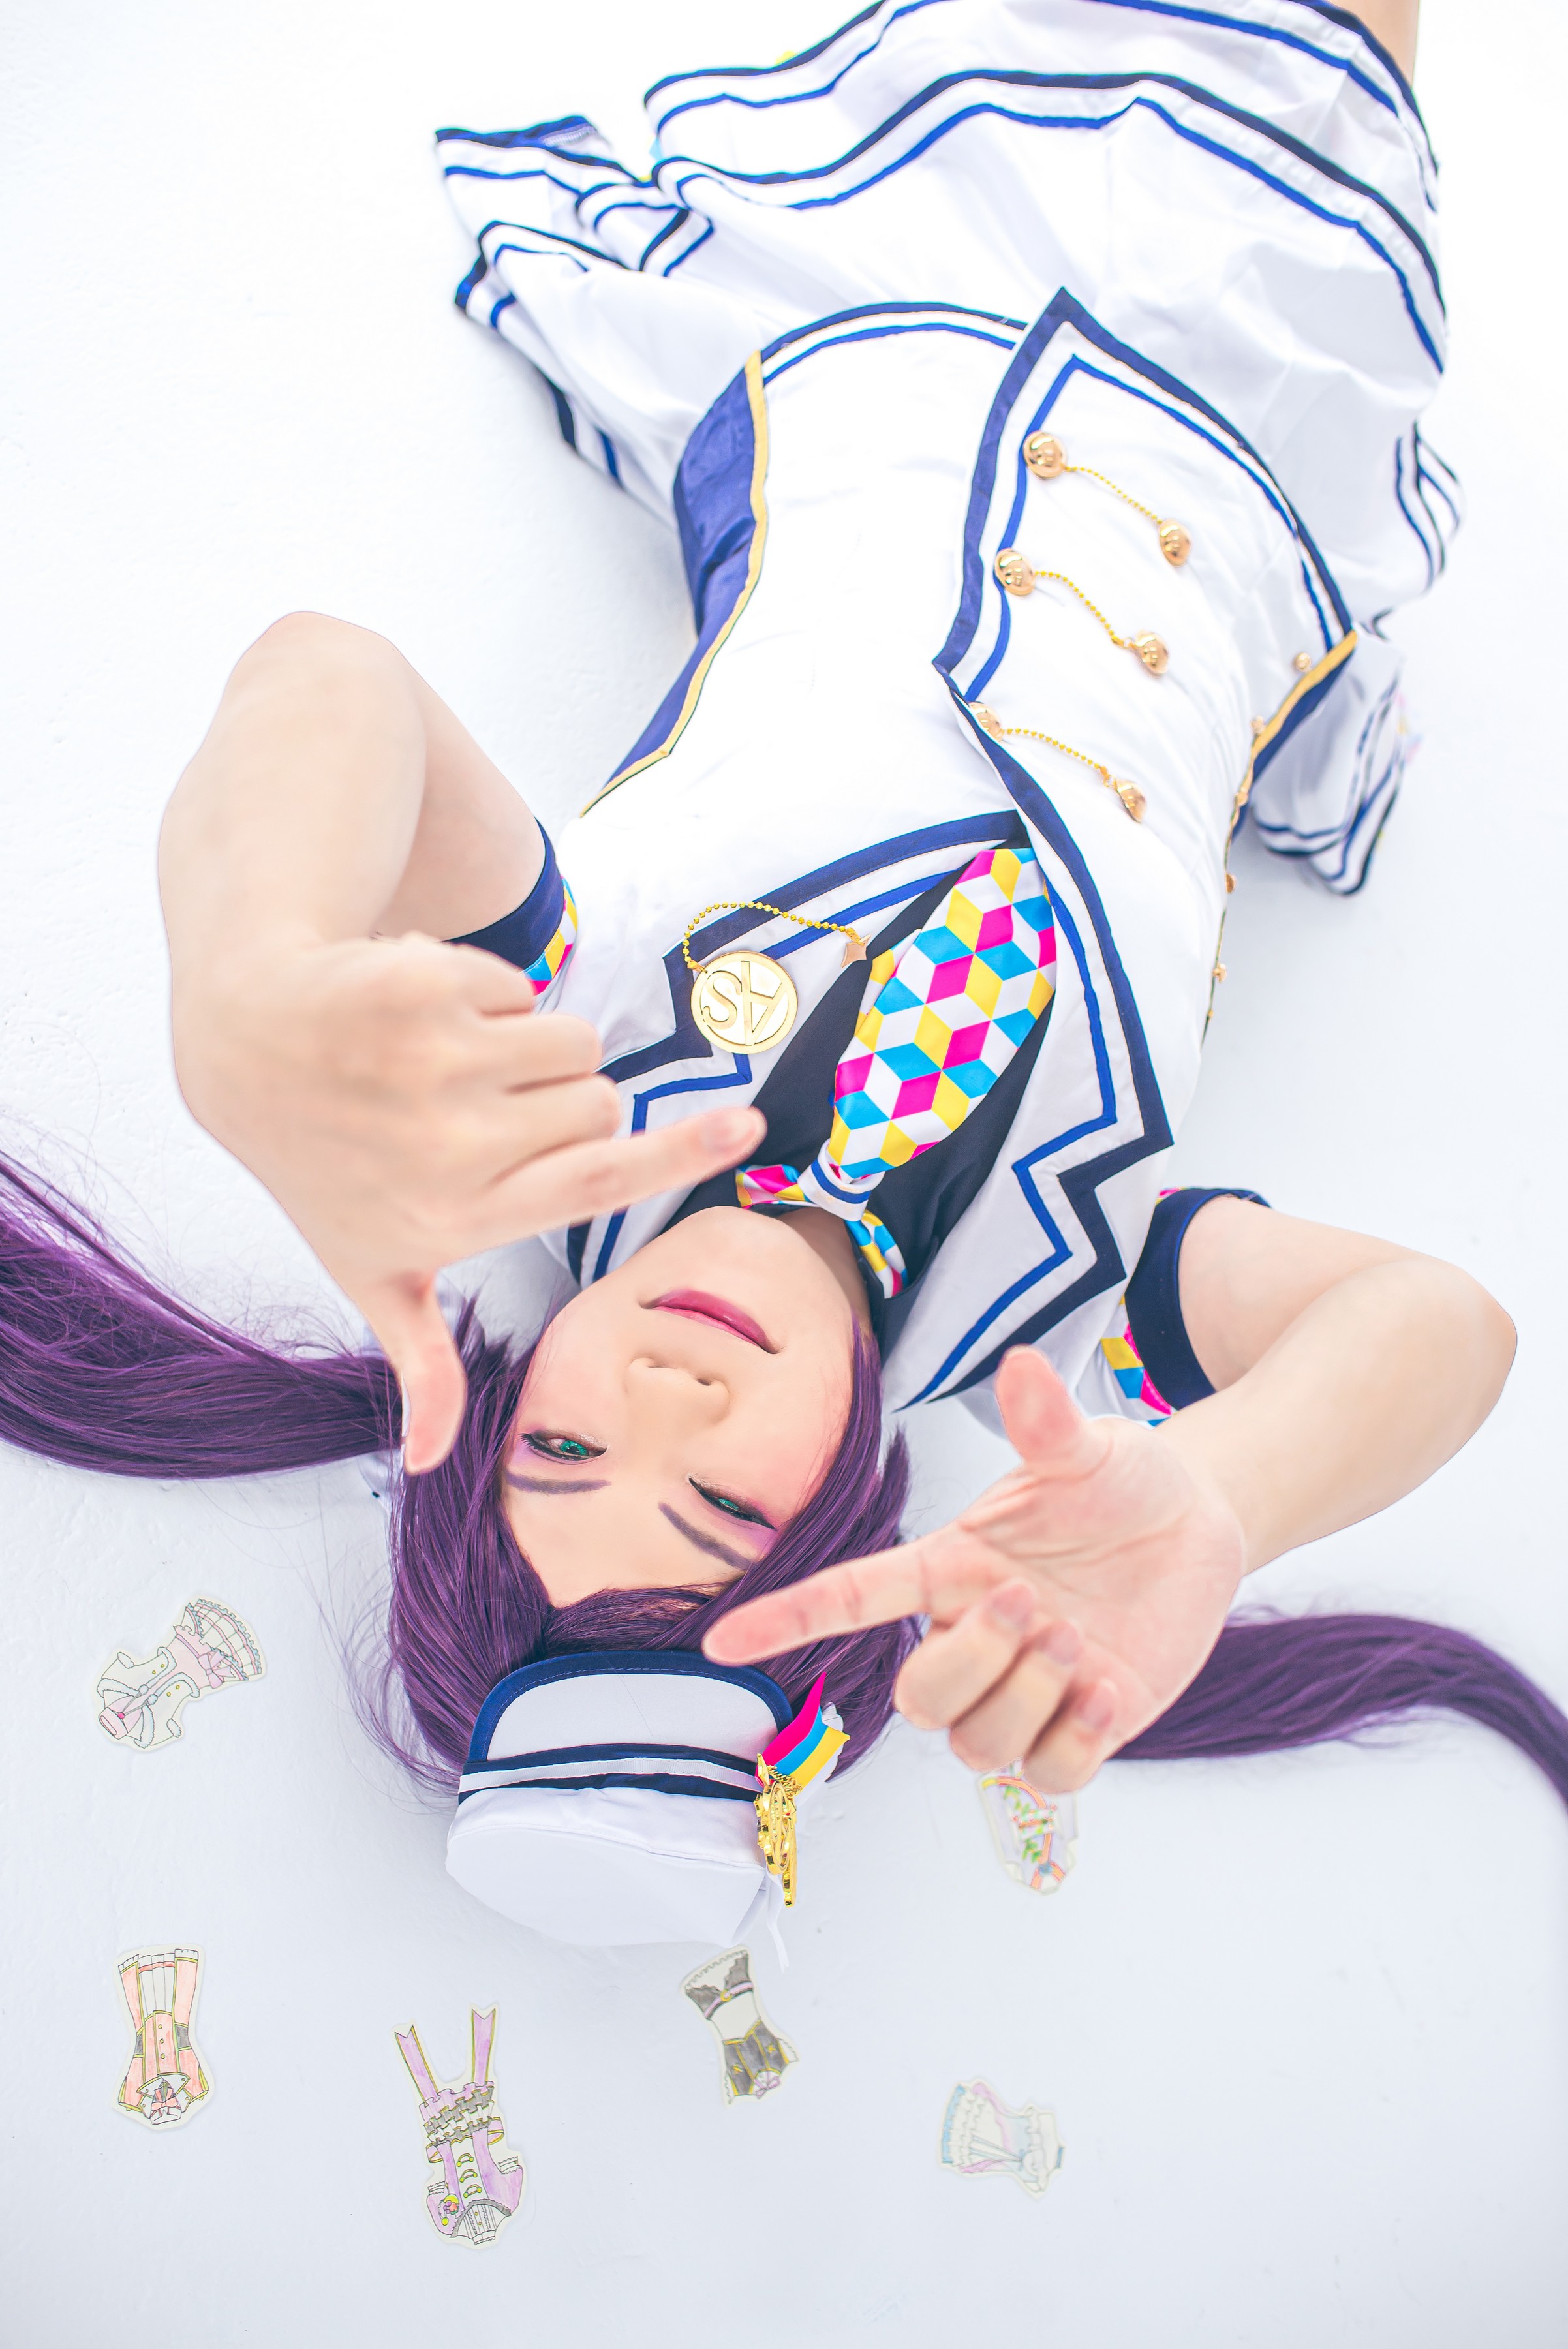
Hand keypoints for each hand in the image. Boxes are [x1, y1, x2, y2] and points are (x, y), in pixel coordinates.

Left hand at [174, 932, 762, 1470]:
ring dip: (534, 1046)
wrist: (247, 1045)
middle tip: (482, 1112)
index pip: (595, 1183)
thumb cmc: (326, 1168)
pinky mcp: (423, 985)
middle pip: (597, 1103)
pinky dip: (488, 993)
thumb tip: (431, 1464)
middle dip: (563, 1103)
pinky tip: (424, 1020)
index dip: (680, 1152)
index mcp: (460, 1213)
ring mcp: (434, 1058)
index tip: (745, 1125)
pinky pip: (520, 986)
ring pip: (572, 1040)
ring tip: (456, 1066)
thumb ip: (421, 1359)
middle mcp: (452, 1143)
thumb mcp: (370, 1270)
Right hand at [704, 1347, 1246, 1789]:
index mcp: (950, 1568)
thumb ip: (1046, 1422)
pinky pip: (1047, 1779)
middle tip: (1036, 1606)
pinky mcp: (1082, 1729)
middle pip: (920, 1699)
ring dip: (1024, 1699)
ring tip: (1079, 1641)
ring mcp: (1026, 1690)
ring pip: (975, 1749)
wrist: (1194, 1523)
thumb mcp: (1087, 1447)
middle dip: (969, 1662)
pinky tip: (1108, 1691)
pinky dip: (1072, 1746)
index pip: (852, 1599)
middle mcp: (974, 1638)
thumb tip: (1021, 1364)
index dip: (788, 1619)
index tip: (725, 1641)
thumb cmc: (1120, 1482)